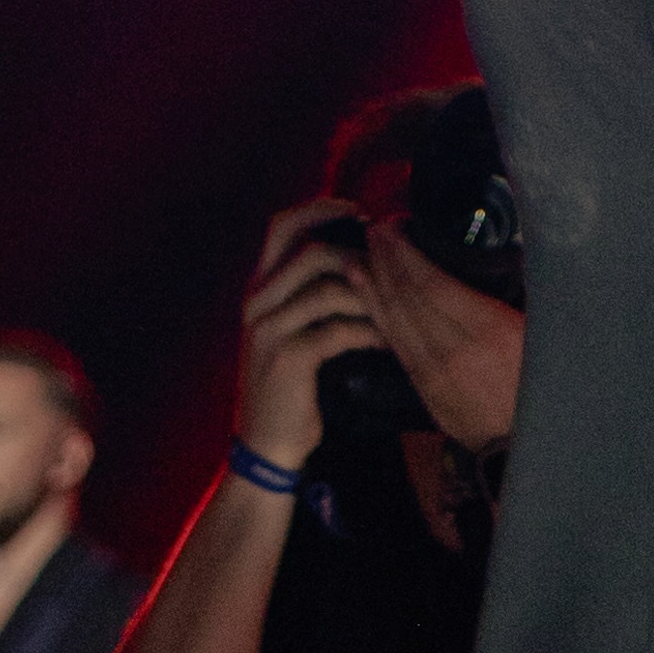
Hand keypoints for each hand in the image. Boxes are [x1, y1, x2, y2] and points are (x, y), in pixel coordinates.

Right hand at [236, 201, 379, 462]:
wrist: (265, 444)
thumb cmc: (288, 385)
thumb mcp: (290, 330)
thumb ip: (310, 293)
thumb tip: (361, 255)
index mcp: (259, 288)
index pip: (280, 226)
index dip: (319, 208)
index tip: (359, 210)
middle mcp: (257, 302)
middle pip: (307, 250)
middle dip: (355, 251)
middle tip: (388, 263)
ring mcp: (269, 329)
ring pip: (326, 288)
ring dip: (370, 295)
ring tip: (396, 306)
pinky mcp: (288, 358)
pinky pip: (338, 330)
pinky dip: (369, 331)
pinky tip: (388, 341)